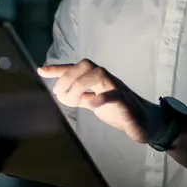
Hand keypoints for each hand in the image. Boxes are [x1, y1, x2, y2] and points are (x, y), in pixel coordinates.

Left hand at [38, 60, 162, 142]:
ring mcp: (118, 90)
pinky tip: (92, 104)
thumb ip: (80, 95)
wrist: (146, 121)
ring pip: (100, 74)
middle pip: (87, 65)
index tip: (41, 71)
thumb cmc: (118, 109)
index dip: (59, 69)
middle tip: (61, 95)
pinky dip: (102, 98)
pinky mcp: (127, 105)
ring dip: (81, 85)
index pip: (77, 69)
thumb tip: (60, 92)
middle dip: (69, 76)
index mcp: (98, 81)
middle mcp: (107, 80)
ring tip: (74, 100)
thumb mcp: (94, 101)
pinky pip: (115, 96)